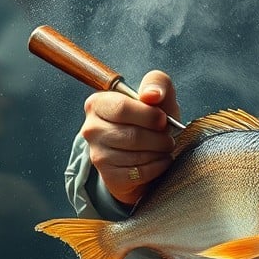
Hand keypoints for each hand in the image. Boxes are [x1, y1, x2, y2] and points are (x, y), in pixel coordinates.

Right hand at [81, 70, 179, 205]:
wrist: (150, 153)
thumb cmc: (153, 121)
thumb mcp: (159, 97)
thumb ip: (157, 83)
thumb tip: (151, 95)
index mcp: (98, 103)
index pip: (122, 109)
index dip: (149, 115)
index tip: (163, 119)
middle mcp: (91, 129)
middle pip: (132, 135)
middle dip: (159, 137)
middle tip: (168, 137)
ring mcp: (97, 154)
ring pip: (137, 155)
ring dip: (160, 152)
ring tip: (163, 148)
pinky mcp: (108, 175)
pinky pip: (140, 172)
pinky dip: (157, 167)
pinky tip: (160, 160)